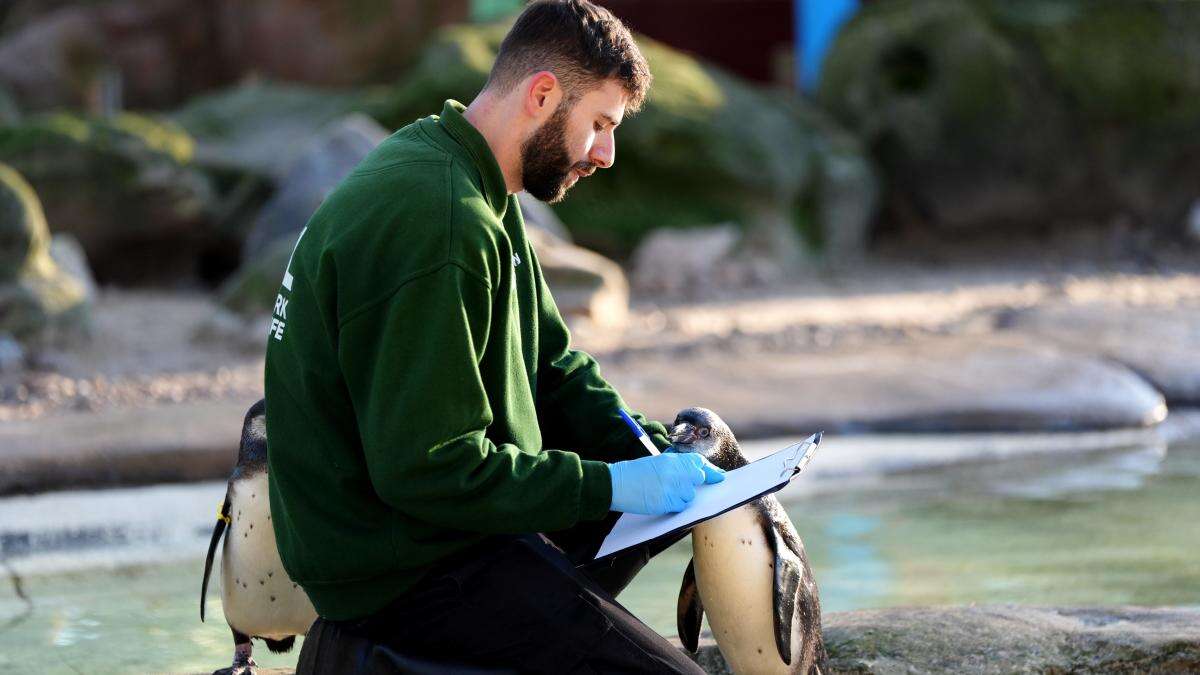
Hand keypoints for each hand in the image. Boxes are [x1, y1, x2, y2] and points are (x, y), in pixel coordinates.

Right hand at [608, 452, 725, 514]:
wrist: (617, 483)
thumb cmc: (635, 472)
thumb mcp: (658, 461)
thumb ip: (677, 465)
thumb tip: (696, 470)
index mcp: (674, 459)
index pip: (700, 463)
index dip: (711, 471)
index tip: (720, 476)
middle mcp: (677, 472)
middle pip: (699, 479)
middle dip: (695, 484)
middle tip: (685, 486)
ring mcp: (673, 488)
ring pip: (690, 496)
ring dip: (682, 497)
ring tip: (663, 492)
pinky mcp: (668, 503)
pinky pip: (680, 507)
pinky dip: (674, 506)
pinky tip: (660, 499)